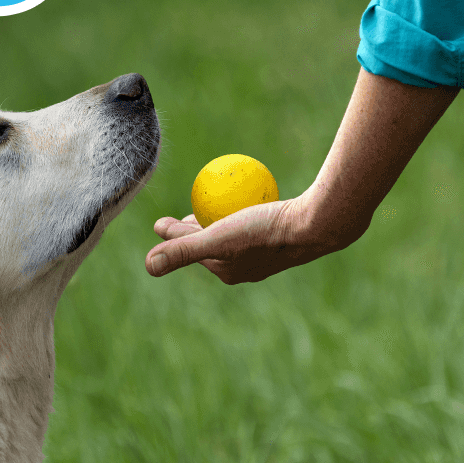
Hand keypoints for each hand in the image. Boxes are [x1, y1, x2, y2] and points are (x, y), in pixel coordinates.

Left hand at [145, 193, 349, 284]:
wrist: (316, 225)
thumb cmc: (264, 231)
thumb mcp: (216, 238)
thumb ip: (182, 250)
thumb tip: (147, 265)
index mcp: (227, 272)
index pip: (192, 250)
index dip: (173, 236)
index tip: (161, 220)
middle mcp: (246, 268)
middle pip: (211, 243)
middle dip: (193, 231)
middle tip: (184, 210)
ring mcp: (265, 255)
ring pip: (232, 234)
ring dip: (218, 220)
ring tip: (211, 200)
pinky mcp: (280, 239)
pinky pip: (253, 222)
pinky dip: (242, 209)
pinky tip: (242, 190)